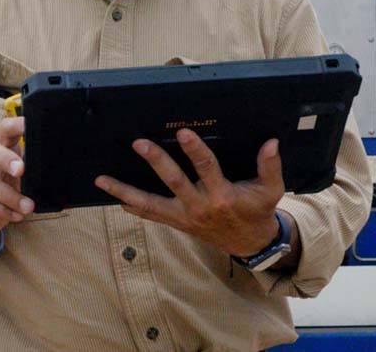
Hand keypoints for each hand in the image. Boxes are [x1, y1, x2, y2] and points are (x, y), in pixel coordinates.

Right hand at [0, 116, 34, 233]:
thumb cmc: (6, 182)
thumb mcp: (20, 170)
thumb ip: (33, 164)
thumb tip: (59, 164)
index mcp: (1, 146)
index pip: (6, 129)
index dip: (17, 125)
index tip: (30, 125)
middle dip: (7, 160)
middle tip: (21, 170)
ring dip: (11, 196)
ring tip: (29, 206)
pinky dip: (3, 211)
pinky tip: (17, 215)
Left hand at [95, 129, 283, 257]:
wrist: (250, 244)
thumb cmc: (258, 211)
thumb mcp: (272, 189)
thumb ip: (271, 165)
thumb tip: (271, 143)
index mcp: (223, 195)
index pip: (207, 168)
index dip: (195, 150)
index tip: (182, 132)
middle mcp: (200, 206)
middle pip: (174, 181)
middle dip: (156, 162)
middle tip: (139, 143)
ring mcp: (185, 216)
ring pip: (151, 203)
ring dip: (126, 191)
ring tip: (103, 179)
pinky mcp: (177, 223)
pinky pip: (151, 215)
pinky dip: (132, 206)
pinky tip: (115, 196)